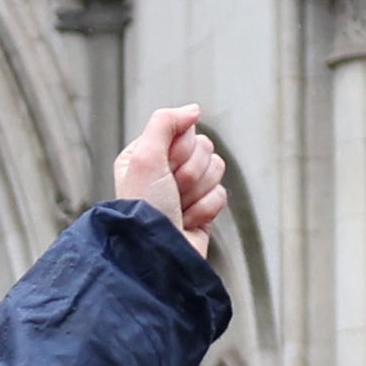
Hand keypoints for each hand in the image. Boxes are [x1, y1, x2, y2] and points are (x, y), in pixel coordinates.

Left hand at [112, 105, 227, 243]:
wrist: (157, 256)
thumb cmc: (145, 210)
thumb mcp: (144, 157)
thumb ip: (165, 123)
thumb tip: (193, 110)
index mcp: (146, 153)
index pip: (183, 130)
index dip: (180, 149)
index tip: (164, 168)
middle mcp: (164, 170)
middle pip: (204, 148)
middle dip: (190, 172)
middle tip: (172, 191)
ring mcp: (185, 190)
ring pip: (216, 169)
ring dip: (198, 191)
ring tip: (178, 208)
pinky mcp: (201, 208)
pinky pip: (221, 194)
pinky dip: (206, 209)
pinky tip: (187, 221)